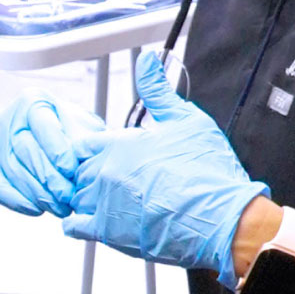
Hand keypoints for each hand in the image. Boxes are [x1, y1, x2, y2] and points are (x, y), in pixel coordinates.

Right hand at [0, 92, 105, 217]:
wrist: (67, 147)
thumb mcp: (86, 130)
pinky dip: (17, 201)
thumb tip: (78, 156)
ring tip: (61, 207)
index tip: (70, 170)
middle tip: (68, 196)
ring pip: (12, 171)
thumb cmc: (79, 137)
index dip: (54, 148)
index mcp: (32, 100)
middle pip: (23, 149)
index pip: (41, 124)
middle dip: (47, 177)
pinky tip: (39, 210)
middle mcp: (9, 119)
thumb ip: (83, 140)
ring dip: (37, 194)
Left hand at [63, 53, 268, 285]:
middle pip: (74, 168)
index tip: (102, 153)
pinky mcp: (107, 233)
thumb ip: (158, 90)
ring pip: (72, 195)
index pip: (82, 142)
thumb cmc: (208, 173)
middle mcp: (103, 172)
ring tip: (105, 198)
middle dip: (85, 171)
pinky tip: (93, 219)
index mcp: (118, 145)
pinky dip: (76, 222)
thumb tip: (147, 60)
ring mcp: (102, 203)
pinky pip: (73, 226)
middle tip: (106, 178)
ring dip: (82, 195)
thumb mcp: (185, 120)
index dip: (90, 148)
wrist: (223, 220)